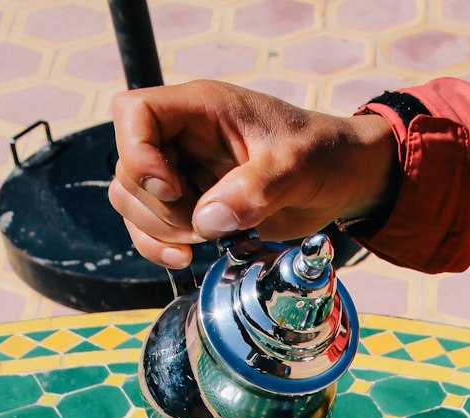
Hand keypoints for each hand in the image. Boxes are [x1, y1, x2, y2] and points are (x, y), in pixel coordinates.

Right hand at [109, 80, 398, 266]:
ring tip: (201, 241)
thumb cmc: (322, 155)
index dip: (139, 154)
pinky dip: (158, 246)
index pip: (134, 112)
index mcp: (202, 109)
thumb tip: (208, 221)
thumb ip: (256, 190)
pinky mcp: (192, 205)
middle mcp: (183, 137)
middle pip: (128, 168)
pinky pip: (150, 226)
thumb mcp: (297, 166)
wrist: (340, 179)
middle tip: (204, 227)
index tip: (175, 189)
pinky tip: (187, 257)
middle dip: (158, 209)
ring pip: (132, 200)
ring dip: (156, 231)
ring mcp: (184, 172)